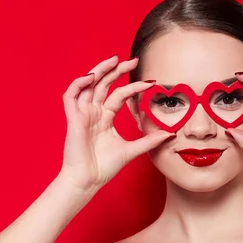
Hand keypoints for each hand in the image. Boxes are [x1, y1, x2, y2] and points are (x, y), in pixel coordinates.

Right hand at [58, 55, 174, 192]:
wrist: (88, 181)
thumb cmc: (104, 167)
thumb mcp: (132, 150)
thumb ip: (150, 141)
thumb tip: (170, 134)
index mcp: (105, 117)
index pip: (119, 95)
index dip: (133, 86)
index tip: (151, 82)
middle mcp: (93, 112)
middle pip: (103, 84)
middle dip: (116, 70)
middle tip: (133, 60)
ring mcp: (82, 114)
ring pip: (88, 84)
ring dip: (99, 70)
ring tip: (113, 60)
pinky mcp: (73, 119)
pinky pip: (71, 95)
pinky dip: (79, 84)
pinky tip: (91, 77)